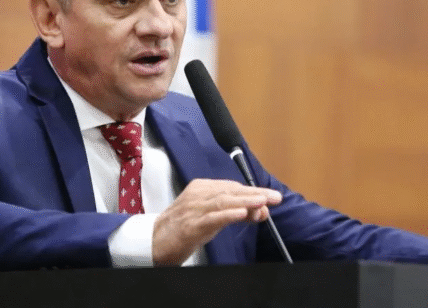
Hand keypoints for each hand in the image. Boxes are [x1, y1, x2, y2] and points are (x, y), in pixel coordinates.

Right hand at [152, 178, 281, 265]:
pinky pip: (211, 218)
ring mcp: (193, 210)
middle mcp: (197, 195)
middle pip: (230, 191)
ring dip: (245, 200)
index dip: (252, 192)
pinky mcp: (190, 226)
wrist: (152, 241)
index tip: (270, 197)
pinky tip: (242, 213)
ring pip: (223, 201)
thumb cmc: (182, 228)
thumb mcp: (210, 217)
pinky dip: (228, 214)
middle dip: (254, 193)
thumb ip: (233, 212)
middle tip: (274, 197)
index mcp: (201, 188)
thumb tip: (260, 210)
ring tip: (263, 201)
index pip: (232, 187)